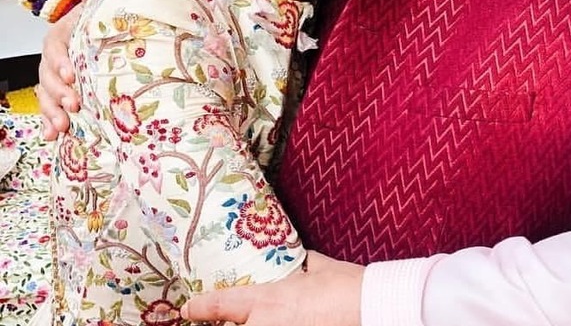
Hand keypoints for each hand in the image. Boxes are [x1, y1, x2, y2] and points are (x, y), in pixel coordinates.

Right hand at [37, 0, 97, 139]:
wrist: (100, 36)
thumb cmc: (96, 25)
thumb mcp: (95, 10)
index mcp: (60, 36)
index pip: (55, 48)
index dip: (60, 62)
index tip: (71, 74)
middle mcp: (52, 59)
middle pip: (47, 76)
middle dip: (58, 92)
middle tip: (73, 104)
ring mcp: (53, 78)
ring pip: (46, 95)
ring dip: (52, 111)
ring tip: (64, 125)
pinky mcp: (59, 95)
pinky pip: (49, 109)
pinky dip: (49, 123)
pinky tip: (53, 135)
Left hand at [181, 251, 363, 325]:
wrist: (371, 307)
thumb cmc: (348, 286)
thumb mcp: (323, 268)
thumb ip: (309, 265)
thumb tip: (307, 261)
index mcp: (268, 301)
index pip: (223, 305)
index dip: (201, 308)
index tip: (189, 309)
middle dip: (234, 323)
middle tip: (241, 315)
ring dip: (257, 323)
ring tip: (280, 314)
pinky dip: (284, 325)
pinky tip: (296, 320)